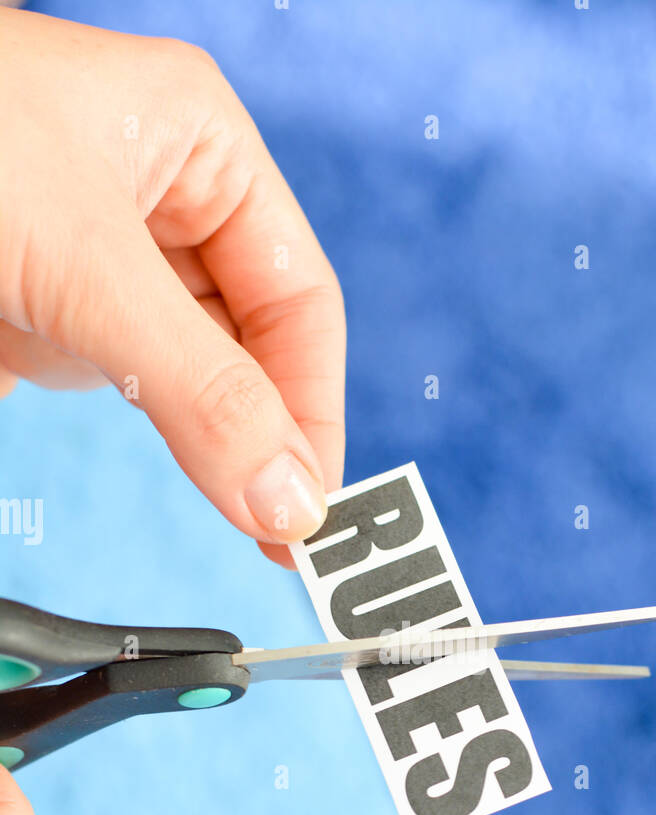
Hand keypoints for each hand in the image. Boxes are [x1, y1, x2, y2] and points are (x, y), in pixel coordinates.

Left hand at [0, 9, 344, 561]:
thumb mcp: (88, 267)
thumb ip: (200, 389)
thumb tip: (287, 496)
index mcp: (201, 149)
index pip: (298, 299)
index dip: (312, 406)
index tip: (309, 502)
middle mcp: (163, 202)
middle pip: (251, 341)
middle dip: (263, 433)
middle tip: (279, 527)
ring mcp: (102, 259)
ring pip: (186, 370)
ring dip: (205, 438)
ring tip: (241, 513)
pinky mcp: (46, 310)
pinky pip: (117, 380)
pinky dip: (132, 423)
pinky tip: (159, 456)